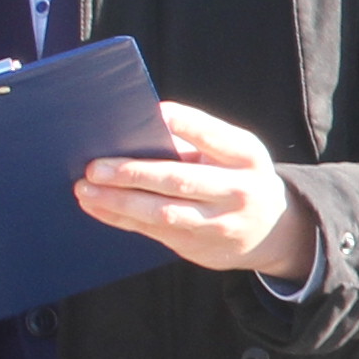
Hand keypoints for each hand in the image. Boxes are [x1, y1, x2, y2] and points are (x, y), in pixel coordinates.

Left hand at [78, 99, 312, 281]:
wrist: (273, 231)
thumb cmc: (238, 178)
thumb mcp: (234, 155)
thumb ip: (197, 142)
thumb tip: (137, 130)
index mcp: (247, 157)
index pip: (214, 136)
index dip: (185, 124)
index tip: (155, 113)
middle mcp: (238, 190)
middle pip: (180, 180)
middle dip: (133, 172)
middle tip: (94, 167)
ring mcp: (220, 222)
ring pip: (163, 212)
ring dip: (119, 201)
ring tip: (85, 190)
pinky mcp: (200, 245)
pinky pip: (153, 231)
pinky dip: (120, 218)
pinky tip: (97, 207)